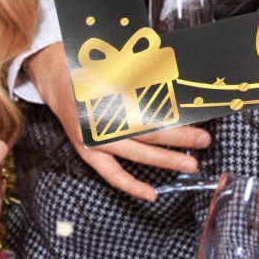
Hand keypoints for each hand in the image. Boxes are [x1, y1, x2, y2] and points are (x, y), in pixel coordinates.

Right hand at [26, 42, 210, 200]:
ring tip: (190, 165)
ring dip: (165, 160)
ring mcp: (93, 139)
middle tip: (204, 141)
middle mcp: (101, 119)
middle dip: (180, 138)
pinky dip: (131, 185)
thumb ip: (145, 77)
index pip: (151, 110)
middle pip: (147, 133)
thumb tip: (178, 90)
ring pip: (135, 154)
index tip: (200, 118)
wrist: (53, 76)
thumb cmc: (89, 66)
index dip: (177, 117)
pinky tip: (151, 193)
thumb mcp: (117, 64)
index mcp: (109, 94)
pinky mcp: (86, 151)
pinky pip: (111, 174)